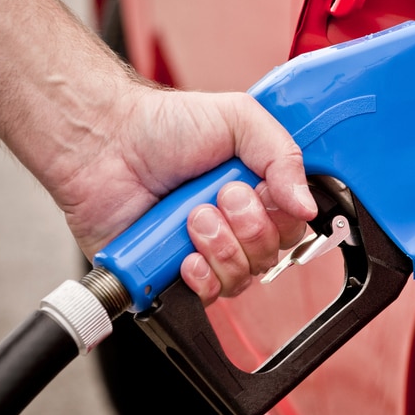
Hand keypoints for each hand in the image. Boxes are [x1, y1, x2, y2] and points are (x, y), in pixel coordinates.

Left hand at [54, 83, 315, 305]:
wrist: (105, 143)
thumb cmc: (163, 125)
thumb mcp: (239, 117)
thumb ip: (284, 155)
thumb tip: (308, 206)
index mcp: (255, 189)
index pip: (293, 223)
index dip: (281, 214)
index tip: (259, 189)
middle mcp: (233, 224)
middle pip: (271, 255)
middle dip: (248, 227)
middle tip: (219, 196)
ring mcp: (204, 251)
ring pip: (242, 277)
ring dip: (221, 247)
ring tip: (192, 217)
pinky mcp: (172, 275)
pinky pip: (207, 296)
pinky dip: (200, 278)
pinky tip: (185, 256)